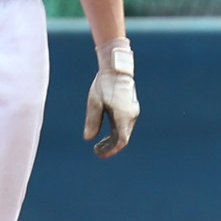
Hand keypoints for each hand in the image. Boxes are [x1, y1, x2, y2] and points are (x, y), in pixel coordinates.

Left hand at [84, 37, 138, 156]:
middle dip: (110, 146)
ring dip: (113, 139)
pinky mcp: (131, 108)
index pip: (121, 141)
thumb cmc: (104, 84)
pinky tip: (106, 132)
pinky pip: (125, 124)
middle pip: (123, 138)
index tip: (98, 152)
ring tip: (99, 143)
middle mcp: (131, 115)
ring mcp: (133, 112)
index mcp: (123, 115)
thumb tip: (87, 138)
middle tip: (96, 150)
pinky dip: (116, 131)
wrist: (117, 68)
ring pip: (124, 132)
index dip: (110, 150)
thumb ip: (92, 121)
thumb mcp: (94, 102)